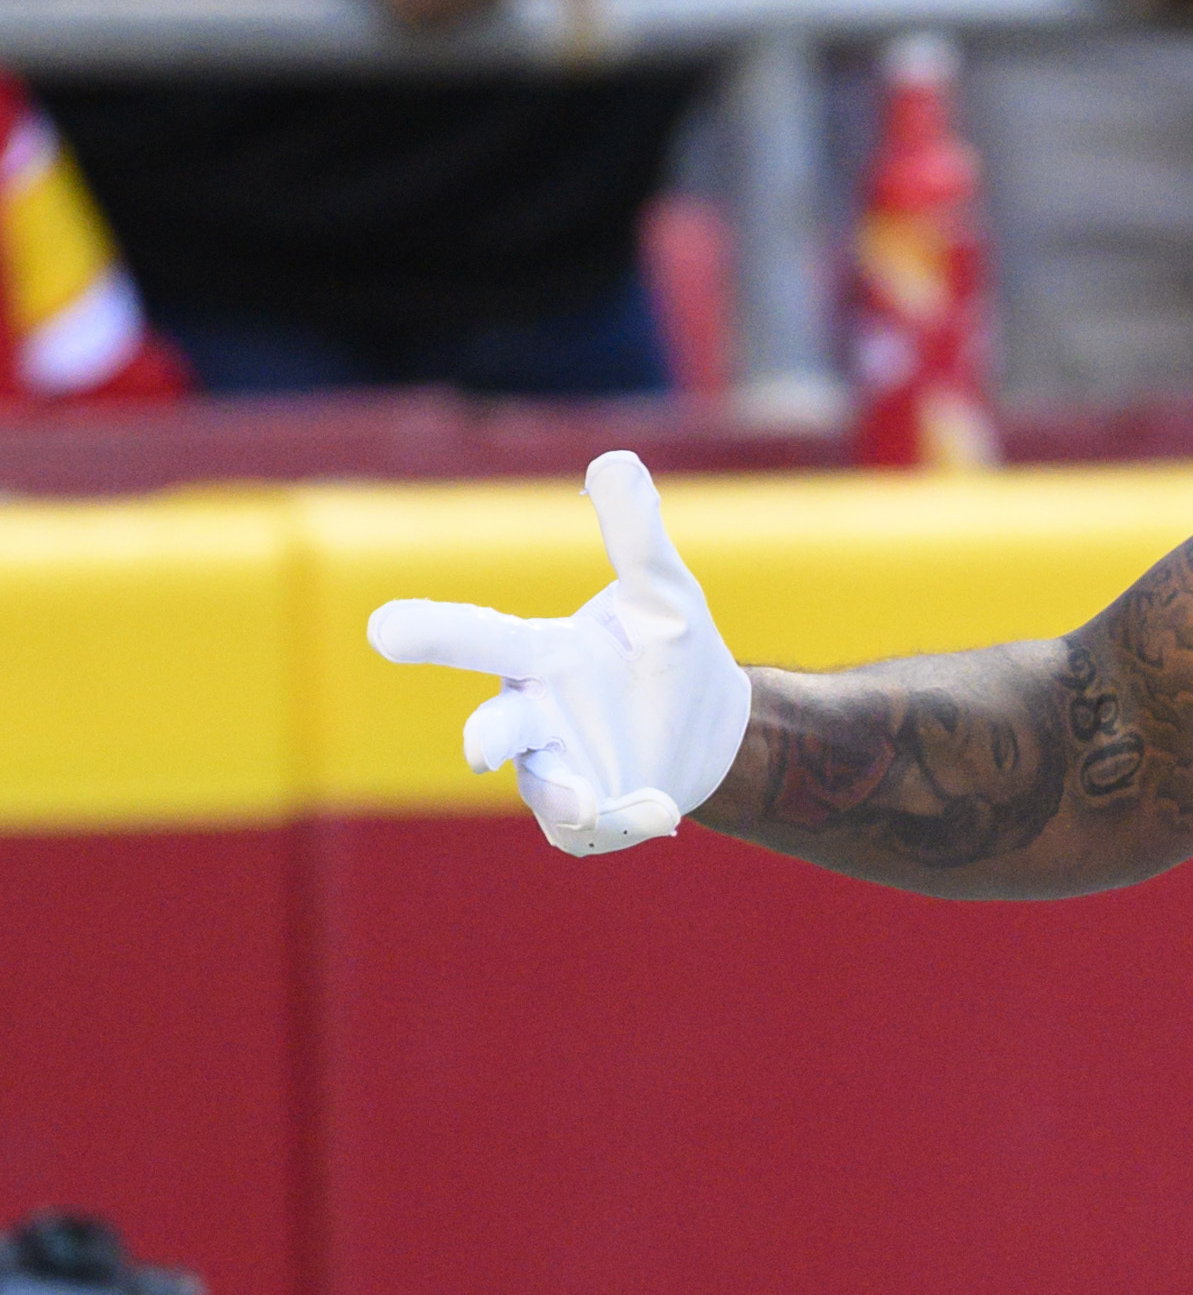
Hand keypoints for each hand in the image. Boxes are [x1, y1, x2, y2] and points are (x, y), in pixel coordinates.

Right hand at [366, 453, 750, 854]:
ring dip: (563, 797)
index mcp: (540, 656)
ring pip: (543, 790)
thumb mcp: (663, 590)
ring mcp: (558, 769)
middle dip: (484, 735)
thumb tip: (618, 461)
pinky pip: (588, 833)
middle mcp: (535, 715)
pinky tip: (660, 815)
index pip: (481, 637)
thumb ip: (636, 535)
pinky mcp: (588, 817)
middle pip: (496, 726)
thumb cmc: (667, 648)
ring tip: (590, 804)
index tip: (383, 628)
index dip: (433, 631)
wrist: (707, 726)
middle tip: (475, 748)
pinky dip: (620, 825)